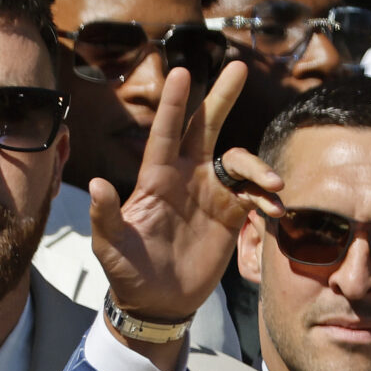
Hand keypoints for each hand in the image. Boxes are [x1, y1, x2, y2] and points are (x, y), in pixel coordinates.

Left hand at [88, 57, 285, 334]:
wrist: (157, 304)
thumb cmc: (127, 273)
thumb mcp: (110, 246)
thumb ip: (105, 215)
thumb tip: (95, 184)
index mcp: (155, 179)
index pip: (165, 133)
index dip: (175, 104)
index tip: (183, 72)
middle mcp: (185, 177)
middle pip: (206, 128)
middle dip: (221, 97)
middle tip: (237, 67)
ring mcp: (210, 194)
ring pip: (238, 162)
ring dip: (257, 167)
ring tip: (273, 184)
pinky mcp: (230, 216)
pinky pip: (254, 195)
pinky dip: (267, 198)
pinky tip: (276, 208)